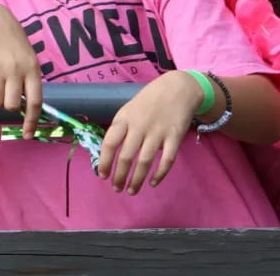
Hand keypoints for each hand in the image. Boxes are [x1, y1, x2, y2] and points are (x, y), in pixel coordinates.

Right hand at [0, 3, 42, 139]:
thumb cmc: (12, 41)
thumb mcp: (27, 56)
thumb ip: (28, 79)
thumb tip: (26, 109)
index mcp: (32, 68)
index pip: (35, 102)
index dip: (32, 121)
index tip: (27, 135)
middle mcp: (16, 70)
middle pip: (11, 106)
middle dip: (6, 104)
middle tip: (3, 91)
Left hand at [97, 71, 201, 193]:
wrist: (177, 88)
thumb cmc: (149, 100)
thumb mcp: (129, 109)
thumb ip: (121, 128)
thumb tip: (109, 153)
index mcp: (124, 118)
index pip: (110, 143)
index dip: (104, 161)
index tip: (103, 175)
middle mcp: (139, 126)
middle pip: (126, 156)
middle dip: (120, 176)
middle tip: (117, 188)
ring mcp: (157, 132)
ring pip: (145, 162)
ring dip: (137, 180)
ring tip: (131, 191)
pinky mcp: (174, 137)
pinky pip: (166, 160)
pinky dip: (159, 174)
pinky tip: (153, 183)